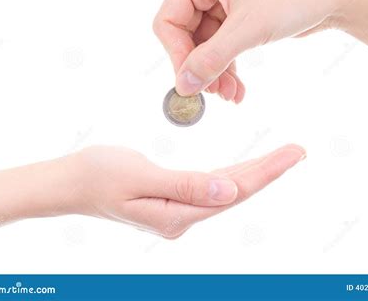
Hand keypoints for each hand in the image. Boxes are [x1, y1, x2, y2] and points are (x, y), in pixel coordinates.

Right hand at [74, 144, 305, 237]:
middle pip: (236, 192)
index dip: (266, 172)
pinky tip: (245, 168)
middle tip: (298, 150)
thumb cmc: (98, 174)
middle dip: (268, 170)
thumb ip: (185, 186)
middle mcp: (183, 217)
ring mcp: (178, 212)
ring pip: (226, 190)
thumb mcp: (139, 177)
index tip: (294, 153)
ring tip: (281, 156)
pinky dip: (232, 175)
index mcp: (178, 214)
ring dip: (254, 172)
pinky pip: (210, 187)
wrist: (70, 183)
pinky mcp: (172, 200)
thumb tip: (230, 194)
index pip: (234, 192)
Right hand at [153, 0, 350, 100]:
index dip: (177, 56)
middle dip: (202, 69)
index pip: (168, 22)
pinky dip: (228, 69)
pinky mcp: (237, 17)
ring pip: (205, 48)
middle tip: (216, 95)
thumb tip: (183, 87)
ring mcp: (221, 2)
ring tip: (231, 95)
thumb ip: (211, 59)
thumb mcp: (248, 29)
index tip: (191, 84)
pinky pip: (222, 49)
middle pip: (186, 38)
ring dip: (216, 74)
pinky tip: (237, 90)